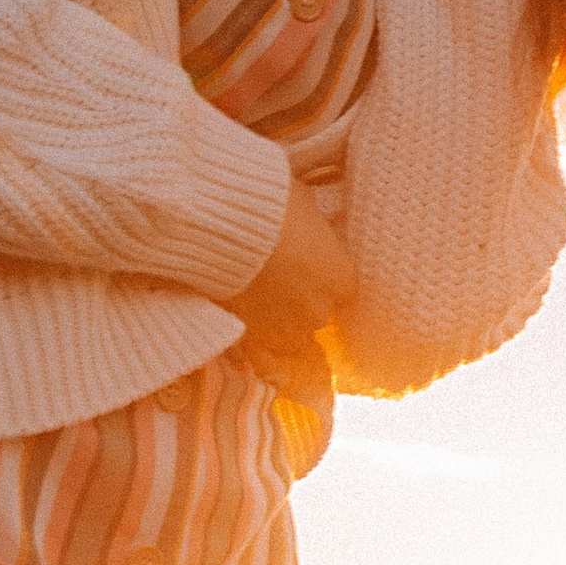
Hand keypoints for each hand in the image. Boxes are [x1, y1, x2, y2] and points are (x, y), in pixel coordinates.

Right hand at [226, 181, 353, 356]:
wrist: (220, 226)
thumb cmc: (268, 205)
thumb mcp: (304, 200)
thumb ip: (314, 221)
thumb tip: (312, 218)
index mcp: (340, 277)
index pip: (345, 287)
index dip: (326, 276)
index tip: (310, 265)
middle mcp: (318, 311)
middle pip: (317, 313)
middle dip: (301, 298)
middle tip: (277, 277)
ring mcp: (284, 332)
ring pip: (291, 338)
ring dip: (280, 324)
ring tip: (258, 304)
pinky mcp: (250, 341)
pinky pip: (263, 363)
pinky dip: (263, 361)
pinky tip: (262, 363)